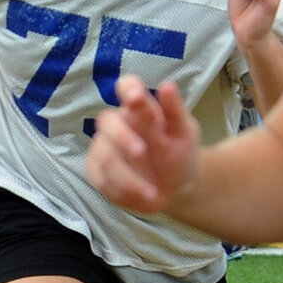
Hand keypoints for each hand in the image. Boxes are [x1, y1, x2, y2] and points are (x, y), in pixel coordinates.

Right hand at [88, 75, 200, 213]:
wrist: (176, 188)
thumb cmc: (180, 154)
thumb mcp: (184, 133)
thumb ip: (175, 111)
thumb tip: (167, 85)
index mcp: (140, 109)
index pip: (127, 87)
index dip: (128, 89)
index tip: (136, 96)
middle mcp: (118, 124)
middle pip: (107, 121)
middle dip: (122, 137)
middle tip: (141, 152)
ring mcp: (105, 147)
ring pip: (104, 155)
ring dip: (127, 176)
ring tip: (153, 193)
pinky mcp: (97, 170)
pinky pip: (101, 178)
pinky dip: (122, 190)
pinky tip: (142, 197)